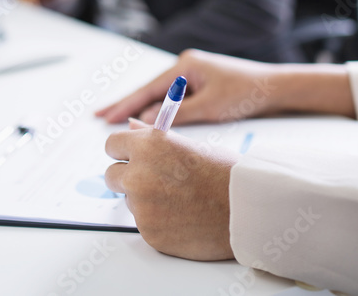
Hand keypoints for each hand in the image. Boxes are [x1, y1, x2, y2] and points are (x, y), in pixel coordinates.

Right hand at [96, 49, 279, 125]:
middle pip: (148, 90)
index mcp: (184, 66)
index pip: (147, 89)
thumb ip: (175, 115)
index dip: (125, 105)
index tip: (106, 116)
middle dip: (125, 104)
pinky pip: (172, 98)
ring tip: (116, 119)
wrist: (274, 88)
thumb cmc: (246, 94)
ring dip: (141, 109)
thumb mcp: (208, 108)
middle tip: (99, 115)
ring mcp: (191, 75)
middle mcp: (184, 67)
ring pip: (159, 95)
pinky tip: (147, 120)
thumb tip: (144, 123)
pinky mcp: (199, 84)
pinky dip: (158, 110)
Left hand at [105, 119, 236, 260]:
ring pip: (130, 200)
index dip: (123, 150)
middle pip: (112, 175)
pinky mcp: (148, 231)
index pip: (111, 144)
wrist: (246, 209)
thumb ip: (153, 138)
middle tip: (154, 180)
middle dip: (128, 176)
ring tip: (179, 199)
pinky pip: (143, 222)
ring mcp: (142, 206)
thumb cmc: (223, 173)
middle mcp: (139, 174)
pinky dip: (158, 221)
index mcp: (148, 146)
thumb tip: (132, 126)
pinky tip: (182, 216)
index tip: (131, 156)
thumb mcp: (189, 145)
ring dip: (145, 200)